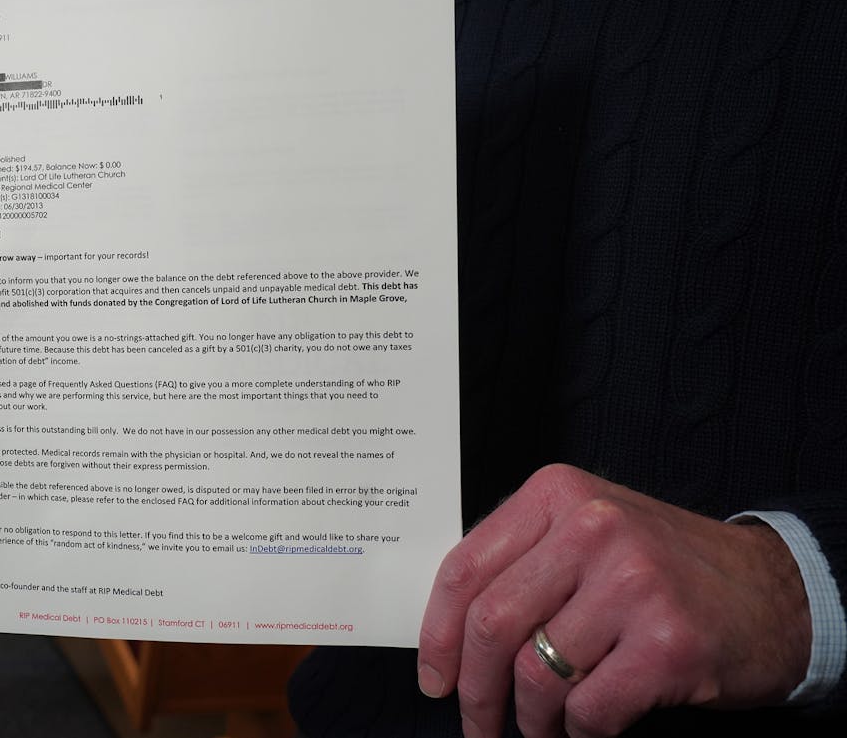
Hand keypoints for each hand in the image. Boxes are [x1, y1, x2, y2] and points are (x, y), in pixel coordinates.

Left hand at [417, 464, 810, 737]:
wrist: (772, 591)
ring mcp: (633, 584)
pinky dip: (577, 732)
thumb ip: (520, 560)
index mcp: (557, 494)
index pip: (465, 569)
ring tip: (538, 728)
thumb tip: (448, 629)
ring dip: (530, 719)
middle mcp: (592, 528)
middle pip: (492, 624)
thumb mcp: (585, 530)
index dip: (437, 635)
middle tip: (476, 723)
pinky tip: (583, 728)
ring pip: (535, 673)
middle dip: (474, 690)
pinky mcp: (668, 644)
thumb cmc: (664, 567)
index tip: (435, 679)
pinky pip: (588, 708)